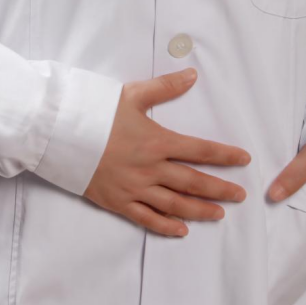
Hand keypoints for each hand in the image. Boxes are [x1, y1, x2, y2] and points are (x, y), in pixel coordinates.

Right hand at [83, 67, 249, 237]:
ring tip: (219, 214)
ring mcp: (135, 188)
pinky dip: (166, 226)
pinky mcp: (118, 202)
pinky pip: (146, 219)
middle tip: (240, 195)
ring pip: (175, 204)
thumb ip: (165, 87)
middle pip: (193, 182)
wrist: (61, 134)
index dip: (224, 155)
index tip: (244, 159)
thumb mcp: (132, 94)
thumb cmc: (96, 112)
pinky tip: (181, 230)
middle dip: (220, 189)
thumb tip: (192, 75)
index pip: (200, 150)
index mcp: (157, 141)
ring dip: (199, 210)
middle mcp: (150, 168)